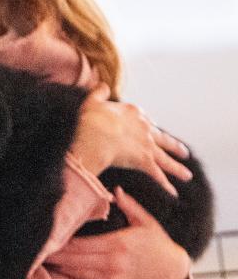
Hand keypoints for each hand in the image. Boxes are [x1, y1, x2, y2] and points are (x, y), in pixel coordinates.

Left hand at [45, 187, 190, 278]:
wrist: (174, 274)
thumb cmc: (159, 244)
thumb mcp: (146, 221)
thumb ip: (129, 205)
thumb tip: (115, 189)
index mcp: (118, 243)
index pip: (81, 242)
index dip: (62, 240)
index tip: (46, 233)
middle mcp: (113, 262)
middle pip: (75, 258)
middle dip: (54, 253)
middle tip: (35, 246)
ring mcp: (112, 277)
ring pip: (78, 272)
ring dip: (59, 265)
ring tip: (41, 257)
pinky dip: (72, 275)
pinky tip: (60, 268)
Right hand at [71, 84, 191, 195]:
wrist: (95, 135)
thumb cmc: (92, 119)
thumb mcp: (93, 101)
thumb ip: (99, 93)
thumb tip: (102, 86)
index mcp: (133, 112)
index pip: (147, 120)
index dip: (150, 126)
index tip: (152, 130)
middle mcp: (145, 128)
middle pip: (163, 139)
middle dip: (174, 146)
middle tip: (184, 152)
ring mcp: (147, 145)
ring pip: (166, 158)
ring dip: (177, 168)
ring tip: (186, 175)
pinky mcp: (144, 161)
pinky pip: (158, 175)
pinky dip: (165, 185)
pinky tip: (172, 192)